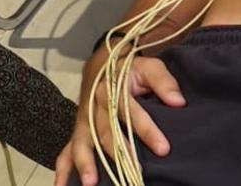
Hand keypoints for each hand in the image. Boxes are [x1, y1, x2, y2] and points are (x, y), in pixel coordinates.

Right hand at [54, 55, 185, 185]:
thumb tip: (178, 102)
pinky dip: (62, 170)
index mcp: (111, 88)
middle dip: (122, 154)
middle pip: (106, 132)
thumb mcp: (148, 66)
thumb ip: (163, 81)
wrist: (100, 66)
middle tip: (136, 173)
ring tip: (91, 183)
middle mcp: (94, 106)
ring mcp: (83, 121)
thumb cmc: (129, 69)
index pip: (131, 111)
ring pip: (83, 143)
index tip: (163, 149)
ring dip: (86, 163)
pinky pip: (65, 152)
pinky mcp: (77, 132)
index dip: (147, 130)